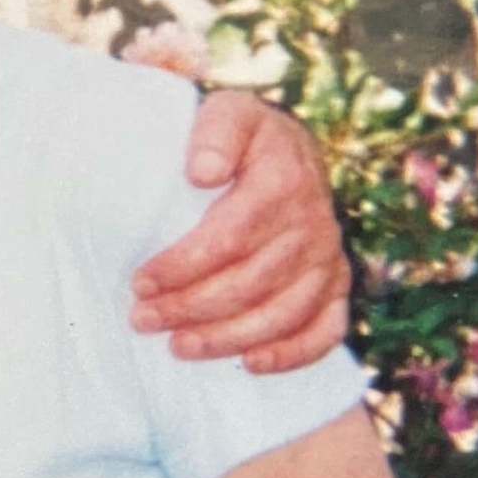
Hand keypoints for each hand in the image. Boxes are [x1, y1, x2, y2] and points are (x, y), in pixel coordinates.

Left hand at [131, 91, 350, 372]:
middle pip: (250, 283)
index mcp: (283, 181)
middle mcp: (314, 224)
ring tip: (178, 347)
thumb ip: (214, 132)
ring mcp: (329, 257)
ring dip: (228, 337)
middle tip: (143, 319)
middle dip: (190, 308)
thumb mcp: (227, 113)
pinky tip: (252, 364)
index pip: (229, 238)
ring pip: (281, 313)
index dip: (182, 267)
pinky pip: (326, 329)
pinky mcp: (338, 283)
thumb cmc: (242, 136)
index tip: (139, 282)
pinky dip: (292, 353)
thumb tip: (201, 173)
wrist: (290, 149)